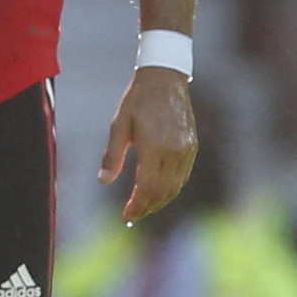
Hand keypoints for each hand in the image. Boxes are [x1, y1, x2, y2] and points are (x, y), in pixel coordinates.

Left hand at [99, 66, 197, 220]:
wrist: (165, 80)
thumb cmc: (137, 101)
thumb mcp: (119, 125)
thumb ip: (112, 155)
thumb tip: (103, 181)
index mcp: (154, 146)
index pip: (147, 186)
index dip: (137, 205)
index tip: (126, 216)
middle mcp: (174, 151)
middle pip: (163, 191)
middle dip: (148, 207)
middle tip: (132, 216)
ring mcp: (186, 150)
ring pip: (175, 186)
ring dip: (160, 201)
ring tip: (144, 208)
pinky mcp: (192, 146)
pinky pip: (182, 175)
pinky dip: (171, 188)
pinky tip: (159, 191)